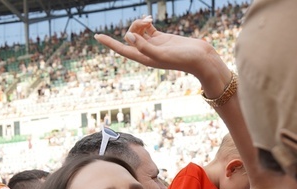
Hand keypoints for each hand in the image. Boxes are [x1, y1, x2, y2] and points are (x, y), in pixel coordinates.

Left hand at [94, 17, 226, 91]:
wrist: (200, 58)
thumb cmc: (182, 59)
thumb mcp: (161, 53)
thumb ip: (144, 46)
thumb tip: (129, 37)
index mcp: (143, 58)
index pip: (121, 49)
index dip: (108, 42)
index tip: (96, 36)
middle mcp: (145, 52)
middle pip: (130, 36)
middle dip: (134, 26)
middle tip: (146, 23)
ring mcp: (153, 44)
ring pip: (138, 31)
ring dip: (140, 23)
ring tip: (149, 20)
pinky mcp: (161, 38)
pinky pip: (147, 29)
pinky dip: (146, 23)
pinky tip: (150, 20)